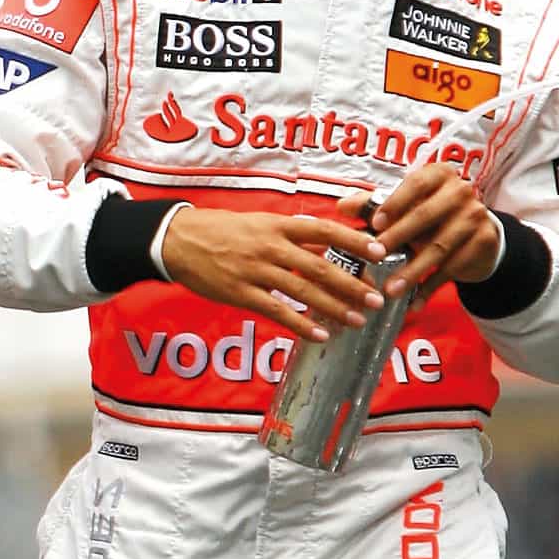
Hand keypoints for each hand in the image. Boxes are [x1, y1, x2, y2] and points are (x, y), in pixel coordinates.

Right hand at [158, 206, 387, 342]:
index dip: (354, 241)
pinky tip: (320, 335)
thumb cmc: (220, 231)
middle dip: (352, 284)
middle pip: (321, 267)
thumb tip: (323, 246)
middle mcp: (271, 247)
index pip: (325, 231)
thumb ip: (289, 235)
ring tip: (357, 320)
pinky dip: (301, 325)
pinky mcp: (241, 294)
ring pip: (303, 292)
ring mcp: (256, 271)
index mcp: (278, 225)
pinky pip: (278, 312)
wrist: (178, 240)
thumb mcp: (258, 223)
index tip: (380, 252)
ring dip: (334, 308)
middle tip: (376, 298)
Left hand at [343, 161, 500, 300]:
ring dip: (413, 271)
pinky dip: (431, 287)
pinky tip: (414, 303)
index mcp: (439, 174)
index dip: (395, 203)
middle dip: (398, 238)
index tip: (375, 224)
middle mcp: (462, 190)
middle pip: (426, 215)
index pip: (416, 184)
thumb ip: (374, 205)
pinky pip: (453, 268)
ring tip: (391, 289)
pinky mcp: (484, 241)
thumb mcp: (405, 208)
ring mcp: (476, 216)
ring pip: (439, 246)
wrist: (475, 237)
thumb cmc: (430, 219)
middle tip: (375, 258)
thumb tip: (341, 206)